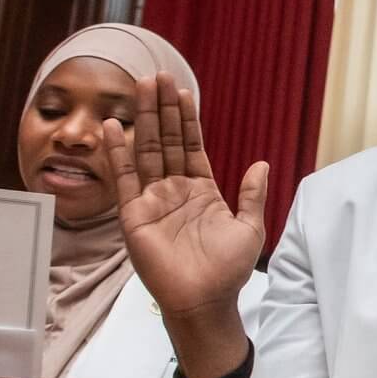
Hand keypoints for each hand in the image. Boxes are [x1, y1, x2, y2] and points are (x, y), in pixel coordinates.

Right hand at [99, 72, 267, 374]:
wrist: (205, 300)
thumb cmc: (228, 271)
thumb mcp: (249, 227)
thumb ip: (251, 194)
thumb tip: (261, 163)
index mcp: (202, 191)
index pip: (192, 146)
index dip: (187, 119)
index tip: (183, 91)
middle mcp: (174, 191)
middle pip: (167, 141)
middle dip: (163, 109)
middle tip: (157, 76)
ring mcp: (152, 200)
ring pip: (148, 151)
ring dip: (145, 119)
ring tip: (141, 87)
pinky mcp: (134, 214)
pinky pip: (125, 178)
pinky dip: (118, 151)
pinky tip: (115, 126)